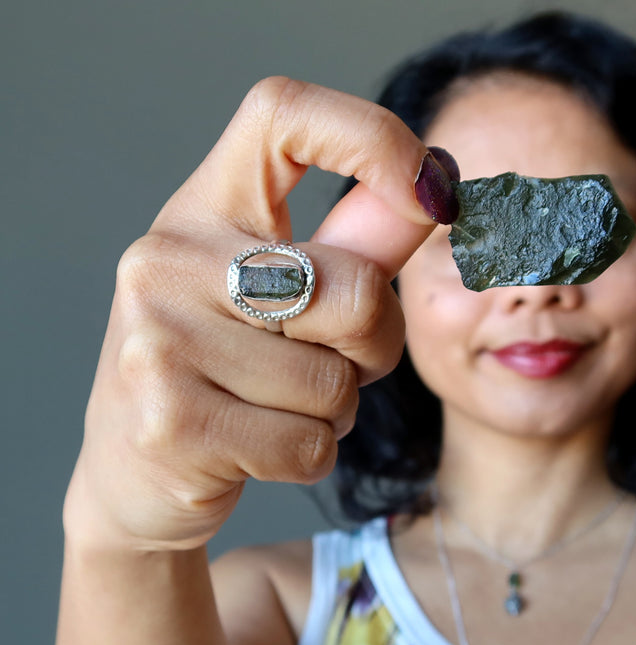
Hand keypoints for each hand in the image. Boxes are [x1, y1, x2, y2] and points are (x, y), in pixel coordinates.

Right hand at [64, 77, 457, 551]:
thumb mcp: (279, 294)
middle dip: (377, 345)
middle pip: (356, 288)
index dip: (373, 138)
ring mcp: (159, 339)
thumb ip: (355, 244)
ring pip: (336, 383)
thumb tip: (437, 185)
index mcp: (202, 208)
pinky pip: (311, 444)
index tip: (433, 195)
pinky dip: (311, 456)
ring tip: (276, 408)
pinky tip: (258, 449)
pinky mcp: (170, 423)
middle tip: (336, 363)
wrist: (134, 476)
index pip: (283, 114)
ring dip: (336, 412)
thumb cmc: (226, 374)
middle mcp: (168, 258)